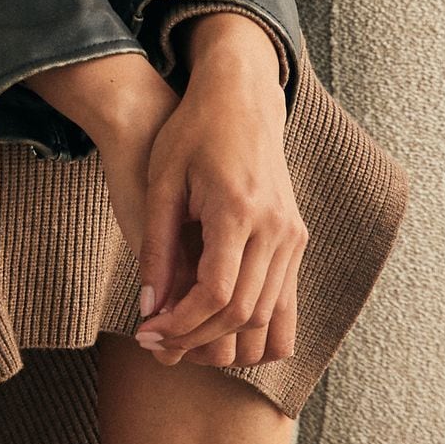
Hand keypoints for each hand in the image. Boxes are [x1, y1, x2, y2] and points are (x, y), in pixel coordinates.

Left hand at [131, 15, 304, 367]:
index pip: (216, 294)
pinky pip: (285, 304)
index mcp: (239, 210)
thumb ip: (156, 248)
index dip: (180, 325)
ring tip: (183, 344)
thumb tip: (149, 309)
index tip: (147, 333)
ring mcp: (293, 235)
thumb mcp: (162, 184)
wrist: (242, 98)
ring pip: (268, 317)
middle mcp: (276, 228)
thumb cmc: (192, 133)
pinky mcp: (297, 239)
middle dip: (196, 340)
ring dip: (226, 342)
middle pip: (243, 313)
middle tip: (156, 345)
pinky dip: (257, 330)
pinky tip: (220, 335)